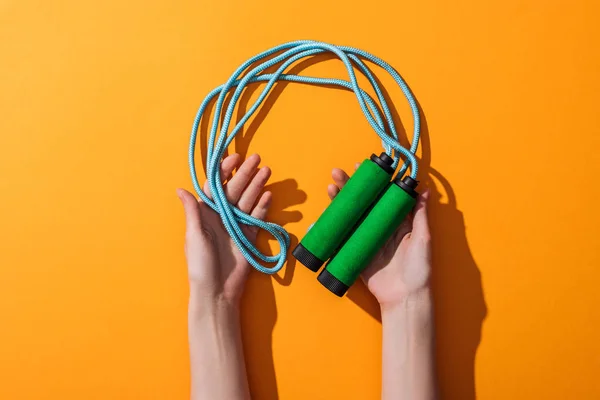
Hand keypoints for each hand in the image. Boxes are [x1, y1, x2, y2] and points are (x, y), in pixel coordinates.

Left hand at [177, 153, 271, 306]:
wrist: (217, 290)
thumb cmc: (200, 264)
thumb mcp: (193, 236)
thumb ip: (192, 211)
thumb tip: (181, 189)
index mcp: (206, 213)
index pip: (216, 186)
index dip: (224, 171)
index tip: (235, 158)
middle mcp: (222, 215)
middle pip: (235, 189)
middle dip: (245, 173)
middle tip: (258, 159)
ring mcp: (237, 225)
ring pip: (248, 200)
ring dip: (257, 185)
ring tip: (267, 170)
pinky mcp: (250, 235)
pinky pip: (257, 217)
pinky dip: (262, 206)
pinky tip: (268, 194)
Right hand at [327, 165, 431, 306]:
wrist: (405, 298)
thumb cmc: (419, 269)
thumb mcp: (423, 239)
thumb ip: (420, 215)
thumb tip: (424, 189)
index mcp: (395, 222)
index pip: (380, 195)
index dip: (370, 181)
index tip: (361, 166)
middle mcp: (378, 228)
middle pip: (361, 203)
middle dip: (348, 188)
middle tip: (336, 174)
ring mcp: (364, 241)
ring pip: (348, 218)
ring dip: (337, 203)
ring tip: (329, 190)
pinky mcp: (354, 254)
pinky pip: (339, 241)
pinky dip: (328, 232)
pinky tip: (318, 221)